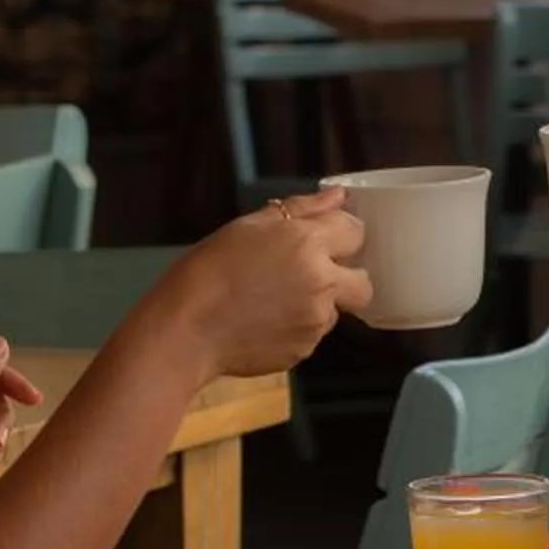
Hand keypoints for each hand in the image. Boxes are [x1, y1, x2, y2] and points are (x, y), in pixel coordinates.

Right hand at [164, 186, 370, 376]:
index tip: (324, 240)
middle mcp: (322, 283)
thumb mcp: (248, 227)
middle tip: (313, 276)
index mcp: (309, 244)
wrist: (185, 329)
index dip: (340, 235)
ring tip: (272, 300)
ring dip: (317, 304)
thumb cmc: (207, 270)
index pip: (355, 233)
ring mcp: (315, 322)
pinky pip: (312, 335)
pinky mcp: (304, 350)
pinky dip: (297, 328)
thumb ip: (300, 210)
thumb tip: (337, 197)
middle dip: (347, 278)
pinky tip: (264, 321)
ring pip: (335, 310)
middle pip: (363, 283)